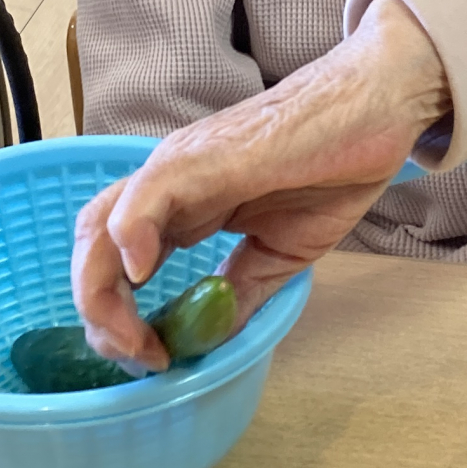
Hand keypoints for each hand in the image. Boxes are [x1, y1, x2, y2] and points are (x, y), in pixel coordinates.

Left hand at [71, 0, 449, 371]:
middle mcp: (166, 187)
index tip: (151, 357)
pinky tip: (142, 275)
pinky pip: (146, 194)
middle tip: (134, 357)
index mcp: (180, 210)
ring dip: (101, 289)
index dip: (117, 317)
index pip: (115, 262)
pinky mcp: (203, 157)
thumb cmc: (332, 165)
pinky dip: (129, 235)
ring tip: (131, 335)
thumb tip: (210, 342)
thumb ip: (239, 293)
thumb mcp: (279, 253)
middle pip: (92, 246)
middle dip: (98, 312)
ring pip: (102, 224)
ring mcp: (179, 168)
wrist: (374, 110)